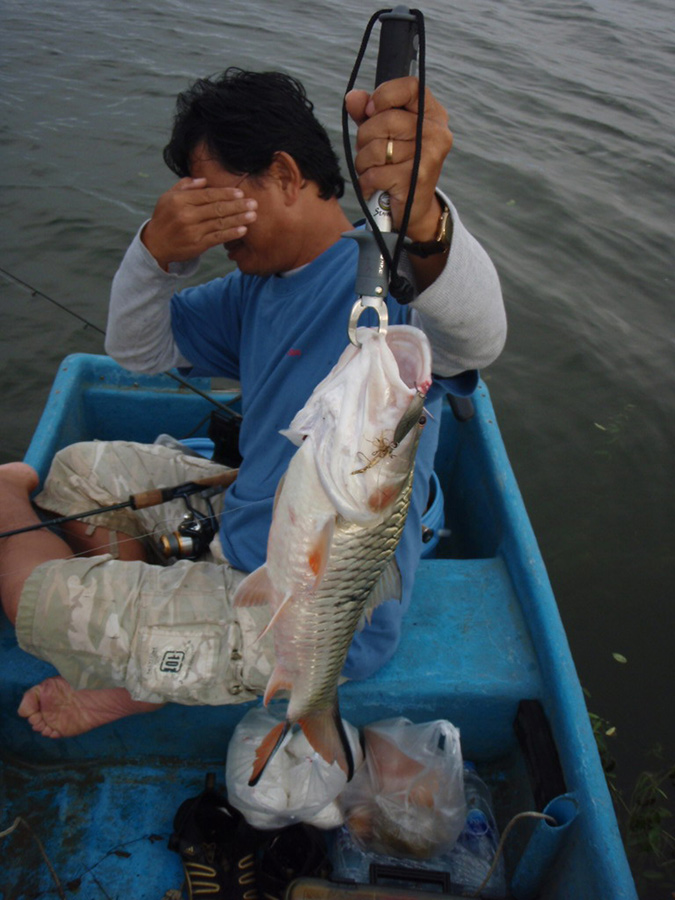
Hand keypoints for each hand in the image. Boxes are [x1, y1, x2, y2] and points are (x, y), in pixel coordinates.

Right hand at [141, 178, 257, 269]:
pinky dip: (231, 233)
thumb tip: (204, 180)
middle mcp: (186, 215)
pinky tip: (243, 230)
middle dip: (237, 205)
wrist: (155, 244)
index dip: (226, 193)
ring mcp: (192, 231)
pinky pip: (217, 238)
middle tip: (253, 203)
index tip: (240, 192)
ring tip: (253, 215)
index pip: (208, 195)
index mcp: (180, 200)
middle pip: (217, 208)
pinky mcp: (197, 245)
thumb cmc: (165, 217)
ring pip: (220, 223)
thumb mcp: (168, 197)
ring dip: (238, 219)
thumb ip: (185, 186)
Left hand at [345, 76, 452, 241]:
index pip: (409, 86)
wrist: (414, 209)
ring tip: (374, 170)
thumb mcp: (383, 134)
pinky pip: (374, 173)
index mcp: (432, 114)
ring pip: (376, 148)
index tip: (370, 111)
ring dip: (364, 163)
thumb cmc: (397, 166)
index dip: (384, 95)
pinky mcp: (416, 179)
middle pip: (385, 119)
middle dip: (365, 137)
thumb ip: (368, 113)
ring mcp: (428, 156)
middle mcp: (436, 132)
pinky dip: (366, 182)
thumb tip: (352, 97)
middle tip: (370, 152)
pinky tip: (374, 187)